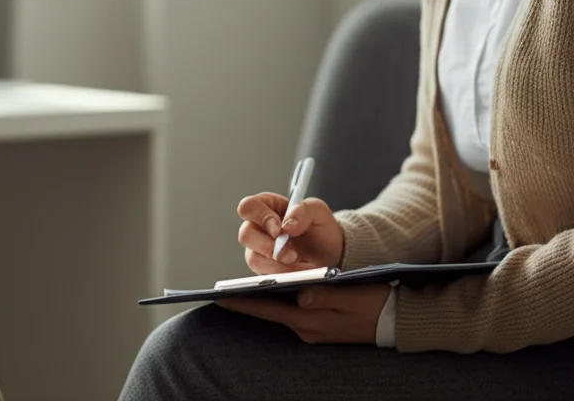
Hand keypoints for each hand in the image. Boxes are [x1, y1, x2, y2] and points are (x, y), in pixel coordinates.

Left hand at [218, 284, 390, 343]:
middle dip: (249, 301)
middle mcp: (308, 329)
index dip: (243, 303)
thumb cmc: (376, 304)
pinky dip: (283, 303)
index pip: (268, 310)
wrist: (399, 321)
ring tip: (243, 288)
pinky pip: (294, 314)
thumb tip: (300, 295)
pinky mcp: (321, 328)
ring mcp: (314, 330)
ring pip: (282, 312)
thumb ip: (324, 296)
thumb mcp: (350, 296)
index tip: (219, 299)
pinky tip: (277, 292)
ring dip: (266, 300)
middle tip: (224, 292)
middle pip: (271, 312)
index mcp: (311, 321)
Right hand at [237, 192, 342, 273]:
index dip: (261, 218)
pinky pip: (264, 274)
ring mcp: (258, 248)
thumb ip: (303, 210)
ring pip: (253, 258)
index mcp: (267, 206)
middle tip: (291, 254)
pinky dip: (282, 274)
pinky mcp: (264, 267)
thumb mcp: (318, 211)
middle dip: (269, 247)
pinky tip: (297, 271)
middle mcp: (258, 227)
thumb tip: (286, 225)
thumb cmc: (320, 228)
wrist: (330, 253)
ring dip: (278, 264)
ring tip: (298, 263)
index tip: (279, 230)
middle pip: (245, 235)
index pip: (249, 206)